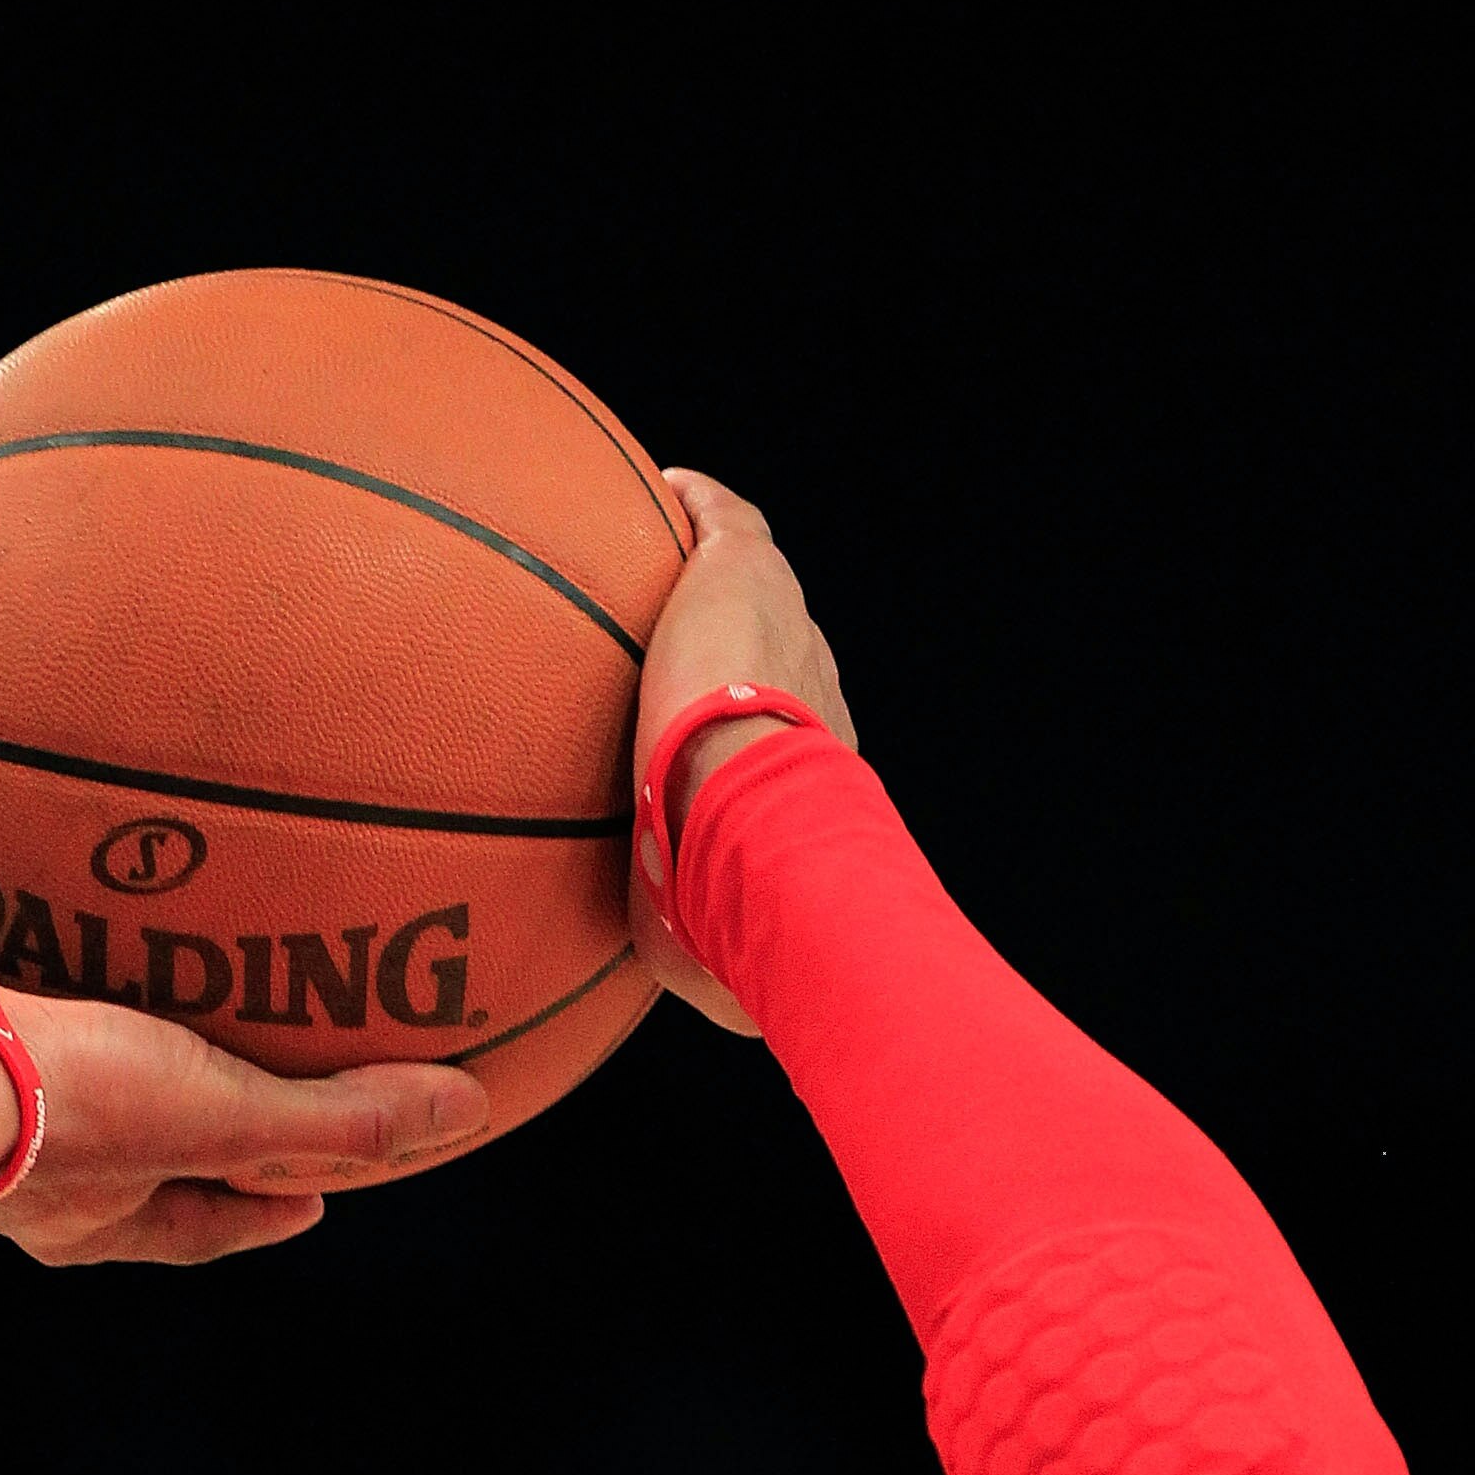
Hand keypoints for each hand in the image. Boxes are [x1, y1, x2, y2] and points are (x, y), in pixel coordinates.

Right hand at [0, 888, 488, 1261]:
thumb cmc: (60, 1103)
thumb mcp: (222, 1114)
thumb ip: (335, 1118)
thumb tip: (464, 1114)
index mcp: (92, 1216)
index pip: (203, 1223)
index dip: (265, 1206)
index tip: (313, 1194)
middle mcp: (22, 1174)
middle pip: (120, 1153)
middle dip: (172, 1124)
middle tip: (223, 1088)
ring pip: (35, 1068)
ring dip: (79, 1033)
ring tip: (119, 979)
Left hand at [626, 474, 855, 1033]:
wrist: (756, 826)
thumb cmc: (738, 903)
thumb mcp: (697, 946)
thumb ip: (679, 944)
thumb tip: (665, 984)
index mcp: (809, 773)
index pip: (785, 740)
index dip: (756, 734)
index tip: (719, 742)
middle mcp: (811, 692)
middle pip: (778, 657)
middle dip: (739, 656)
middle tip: (689, 657)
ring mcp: (785, 629)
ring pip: (753, 584)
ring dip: (716, 569)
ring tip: (673, 552)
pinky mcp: (743, 574)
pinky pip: (723, 521)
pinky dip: (699, 505)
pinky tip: (663, 490)